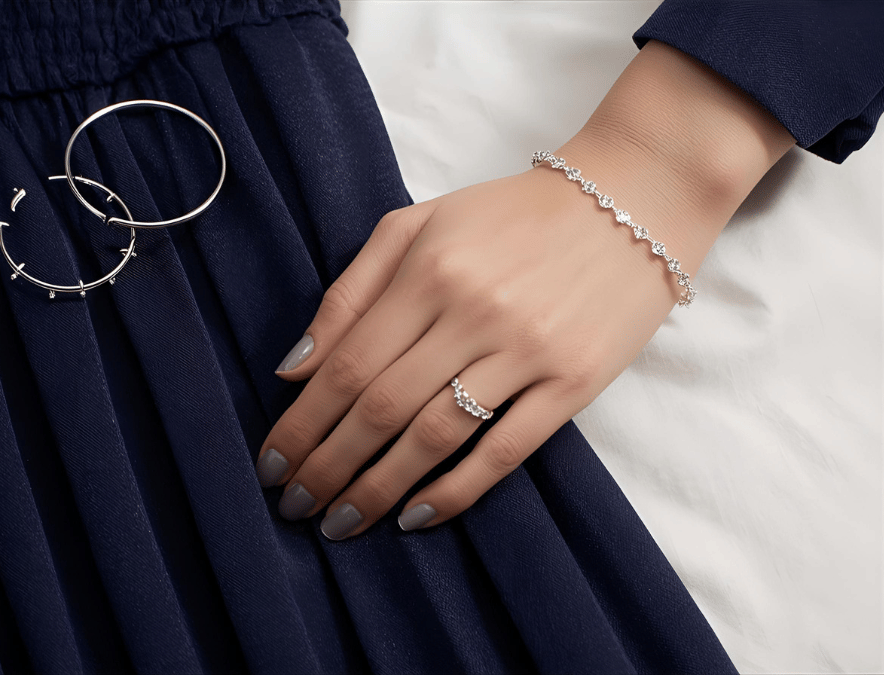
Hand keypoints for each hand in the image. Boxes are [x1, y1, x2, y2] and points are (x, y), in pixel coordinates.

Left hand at [254, 40, 795, 538]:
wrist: (631, 198)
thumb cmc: (510, 214)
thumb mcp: (417, 225)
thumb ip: (350, 293)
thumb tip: (293, 367)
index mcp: (427, 271)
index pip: (345, 366)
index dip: (301, 425)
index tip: (272, 466)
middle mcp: (472, 312)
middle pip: (380, 408)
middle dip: (327, 466)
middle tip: (295, 506)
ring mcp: (526, 350)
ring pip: (435, 437)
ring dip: (378, 489)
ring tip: (341, 522)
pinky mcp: (574, 382)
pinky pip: (505, 450)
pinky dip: (457, 491)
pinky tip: (415, 517)